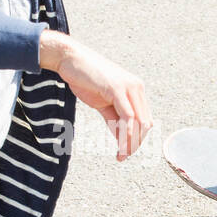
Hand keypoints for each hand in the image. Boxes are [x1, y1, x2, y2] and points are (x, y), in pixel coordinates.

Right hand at [40, 32, 151, 159]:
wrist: (71, 60)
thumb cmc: (85, 79)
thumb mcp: (102, 103)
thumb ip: (114, 119)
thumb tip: (122, 138)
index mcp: (135, 90)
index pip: (144, 120)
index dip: (137, 139)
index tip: (124, 153)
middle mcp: (136, 88)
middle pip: (145, 123)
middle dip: (135, 143)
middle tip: (122, 156)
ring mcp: (129, 87)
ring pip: (139, 122)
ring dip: (131, 142)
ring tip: (121, 154)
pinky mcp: (117, 89)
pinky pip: (128, 116)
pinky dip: (126, 133)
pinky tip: (120, 144)